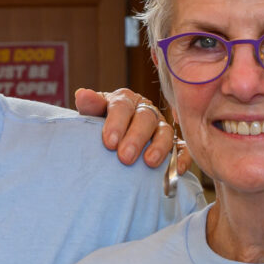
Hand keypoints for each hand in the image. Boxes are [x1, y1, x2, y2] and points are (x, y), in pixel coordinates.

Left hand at [74, 87, 189, 173]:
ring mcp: (161, 127)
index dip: (116, 123)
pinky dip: (182, 157)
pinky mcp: (174, 144)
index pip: (122, 106)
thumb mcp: (92, 115)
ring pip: (165, 132)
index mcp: (125, 100)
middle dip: (136, 138)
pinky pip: (182, 148)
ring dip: (159, 147)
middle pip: (145, 118)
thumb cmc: (100, 127)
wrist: (113, 143)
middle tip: (125, 157)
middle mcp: (145, 111)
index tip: (109, 142)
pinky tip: (177, 169)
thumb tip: (81, 94)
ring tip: (149, 162)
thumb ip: (90, 107)